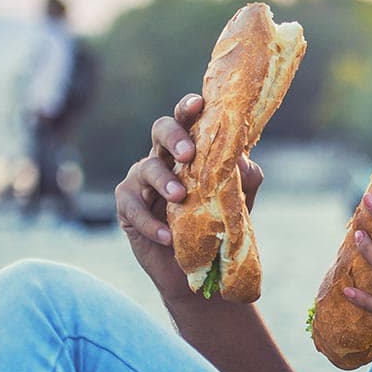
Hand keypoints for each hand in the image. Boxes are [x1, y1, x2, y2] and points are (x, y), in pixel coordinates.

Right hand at [114, 93, 262, 301]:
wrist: (196, 268)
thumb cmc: (215, 225)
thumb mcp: (238, 202)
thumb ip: (245, 178)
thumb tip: (240, 156)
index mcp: (189, 150)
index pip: (187, 120)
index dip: (188, 108)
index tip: (198, 103)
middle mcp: (163, 158)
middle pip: (159, 130)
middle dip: (173, 137)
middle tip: (188, 153)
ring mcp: (141, 181)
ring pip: (146, 168)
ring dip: (163, 180)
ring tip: (178, 197)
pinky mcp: (127, 207)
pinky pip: (132, 207)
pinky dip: (151, 222)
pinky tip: (168, 235)